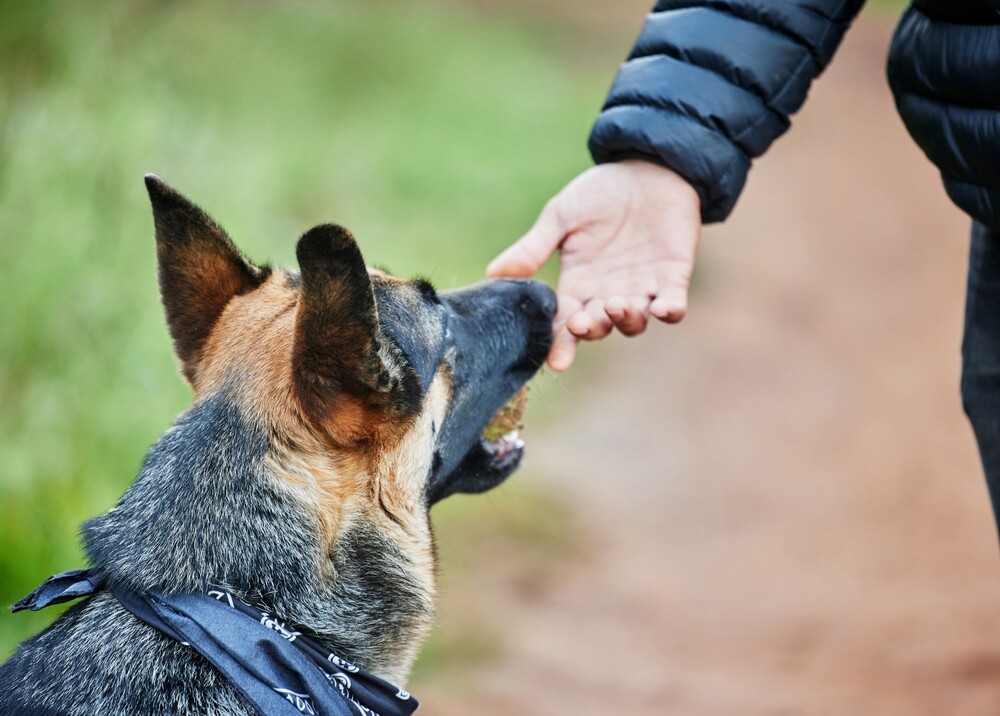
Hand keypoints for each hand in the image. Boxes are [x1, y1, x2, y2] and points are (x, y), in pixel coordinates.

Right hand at [488, 160, 700, 370]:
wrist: (647, 167)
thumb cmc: (599, 193)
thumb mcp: (560, 217)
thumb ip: (533, 247)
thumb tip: (493, 273)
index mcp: (577, 285)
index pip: (565, 324)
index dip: (561, 345)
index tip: (556, 361)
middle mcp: (606, 294)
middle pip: (598, 328)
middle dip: (589, 330)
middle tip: (581, 322)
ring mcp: (641, 289)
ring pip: (633, 323)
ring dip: (625, 321)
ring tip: (615, 305)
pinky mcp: (673, 278)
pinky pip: (673, 306)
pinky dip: (669, 311)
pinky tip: (662, 308)